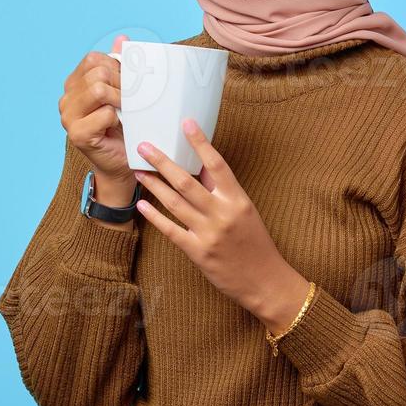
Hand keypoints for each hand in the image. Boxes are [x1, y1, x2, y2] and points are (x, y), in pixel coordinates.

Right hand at [59, 34, 134, 184]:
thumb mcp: (123, 93)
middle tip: (132, 100)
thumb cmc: (124, 129)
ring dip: (121, 100)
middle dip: (121, 84)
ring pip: (98, 89)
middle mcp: (66, 99)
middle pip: (97, 73)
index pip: (93, 60)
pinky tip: (119, 127)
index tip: (128, 84)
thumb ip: (119, 66)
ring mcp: (68, 117)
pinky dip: (118, 119)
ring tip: (127, 112)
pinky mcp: (77, 134)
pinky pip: (104, 113)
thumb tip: (122, 39)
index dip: (116, 67)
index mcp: (74, 85)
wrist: (122, 164)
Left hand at [130, 118, 309, 332]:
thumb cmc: (256, 244)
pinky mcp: (198, 252)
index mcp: (238, 200)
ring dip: (154, 185)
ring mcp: (209, 233)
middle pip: (187, 181)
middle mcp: (223, 213)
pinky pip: (171, 230)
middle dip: (163, 162)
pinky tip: (141, 204)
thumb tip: (201, 165)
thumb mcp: (246, 212)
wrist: (266, 282)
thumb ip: (224, 190)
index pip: (217, 164)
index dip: (200, 142)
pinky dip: (154, 216)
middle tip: (144, 147)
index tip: (186, 123)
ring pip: (175, 202)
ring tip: (139, 171)